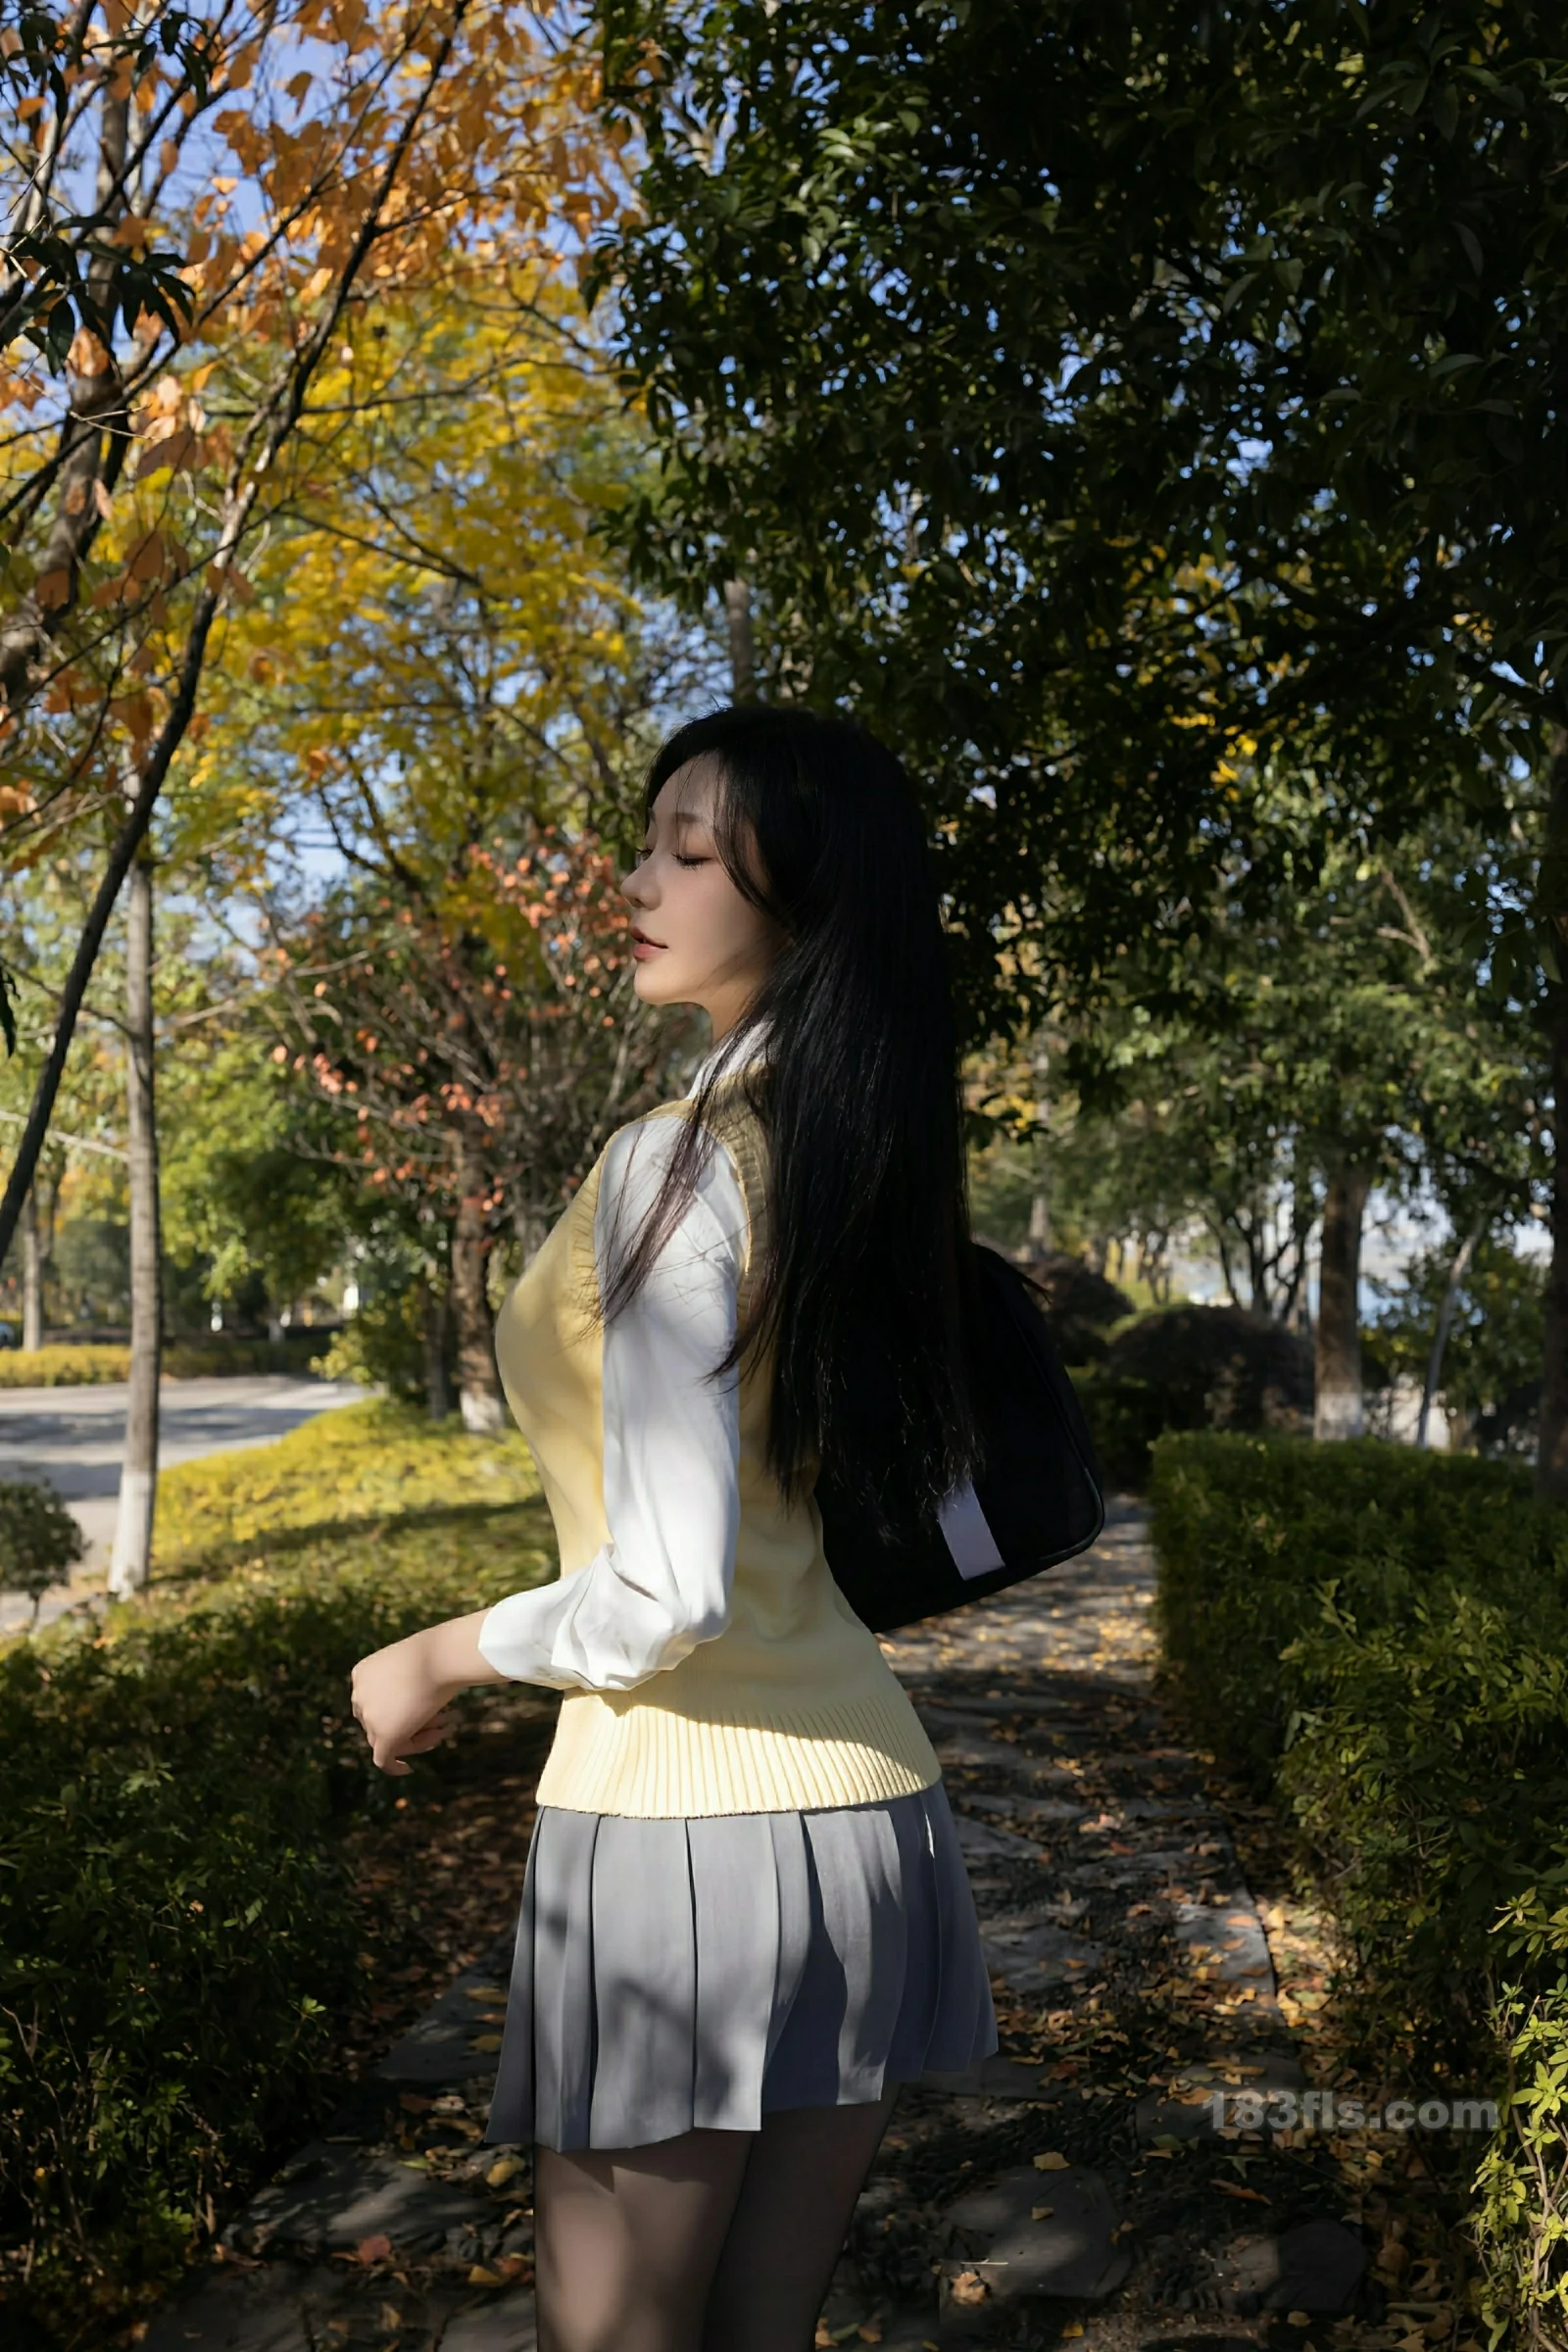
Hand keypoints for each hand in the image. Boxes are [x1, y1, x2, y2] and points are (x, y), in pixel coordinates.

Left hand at [351, 1629, 459, 1776]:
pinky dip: (394, 1767)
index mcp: (360, 1675)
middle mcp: (359, 1696)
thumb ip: (402, 1686)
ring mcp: (370, 1717)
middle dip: (410, 1724)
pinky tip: (407, 1769)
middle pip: (379, 1723)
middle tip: (440, 1720)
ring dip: (416, 1738)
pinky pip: (383, 1759)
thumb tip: (408, 1709)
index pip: (374, 1703)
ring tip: (443, 1727)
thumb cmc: (433, 1655)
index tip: (423, 1707)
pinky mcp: (384, 1735)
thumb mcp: (410, 1666)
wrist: (438, 1657)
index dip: (399, 1709)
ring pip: (386, 1740)